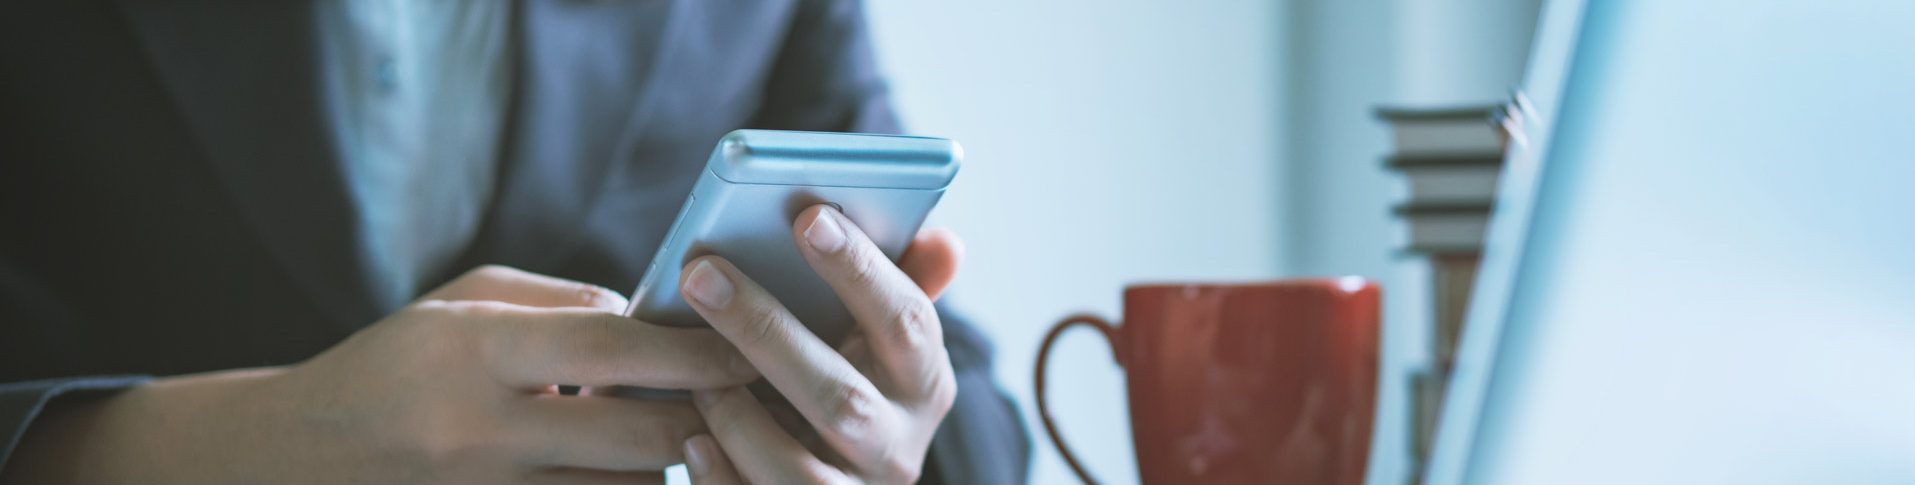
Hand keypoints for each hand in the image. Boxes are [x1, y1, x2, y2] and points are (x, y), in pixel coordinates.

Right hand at [2, 266, 757, 484]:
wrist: (294, 459)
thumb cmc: (391, 365)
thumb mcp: (459, 304)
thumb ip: (560, 303)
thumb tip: (651, 316)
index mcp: (473, 350)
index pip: (611, 346)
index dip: (694, 346)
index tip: (753, 339)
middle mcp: (481, 430)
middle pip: (636, 434)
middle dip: (717, 417)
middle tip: (773, 397)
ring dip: (686, 466)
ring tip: (736, 437)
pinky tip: (664, 467)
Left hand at [676, 205, 962, 483]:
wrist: (822, 478)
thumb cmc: (836, 384)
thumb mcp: (875, 345)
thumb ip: (900, 287)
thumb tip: (942, 241)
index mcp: (923, 385)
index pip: (906, 322)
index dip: (861, 270)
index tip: (809, 216)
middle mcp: (897, 448)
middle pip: (841, 398)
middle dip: (767, 333)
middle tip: (701, 275)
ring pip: (801, 471)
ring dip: (739, 417)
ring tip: (691, 376)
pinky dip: (721, 475)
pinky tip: (690, 440)